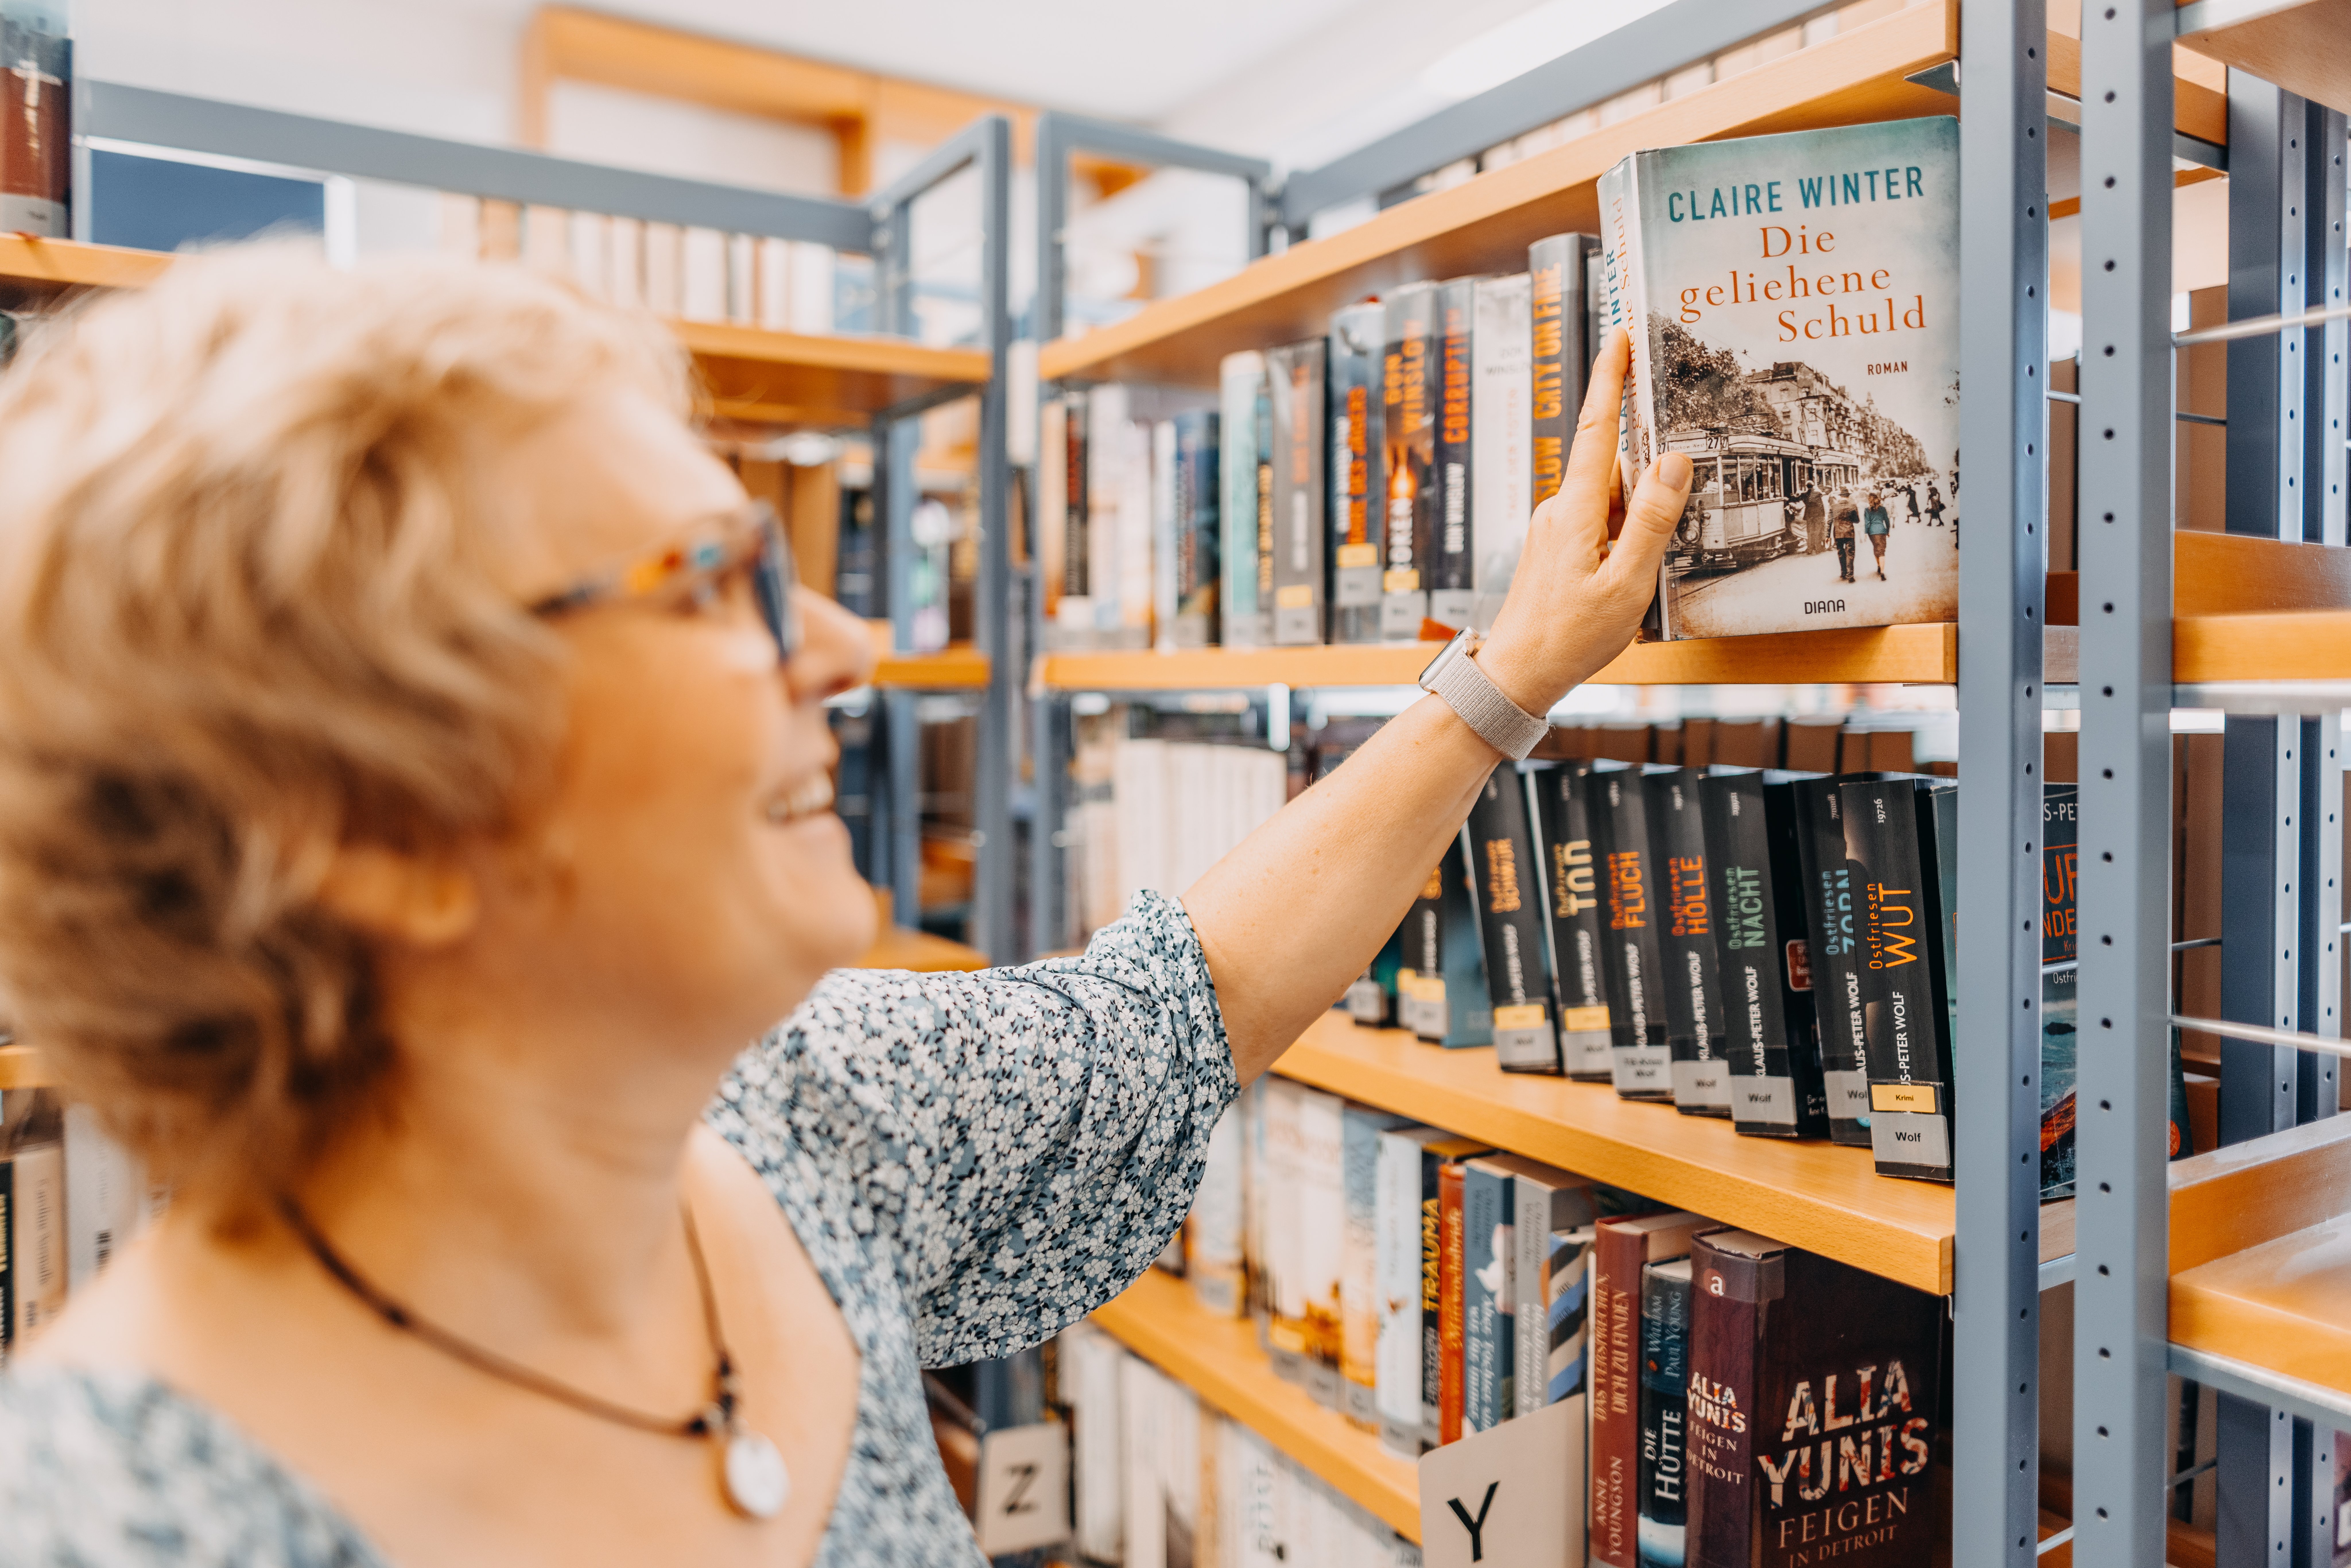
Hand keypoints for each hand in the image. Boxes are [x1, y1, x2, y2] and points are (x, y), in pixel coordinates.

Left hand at [1475, 327, 1691, 716]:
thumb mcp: (1626, 583)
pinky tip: (1631, 575)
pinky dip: (1626, 536)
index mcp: (1576, 509)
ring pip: (1613, 501)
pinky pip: (1603, 524)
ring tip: (1643, 570)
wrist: (1517, 674)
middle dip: (1649, 474)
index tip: (1619, 338)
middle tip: (1671, 504)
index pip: (1595, 428)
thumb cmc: (1570, 636)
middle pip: (1615, 468)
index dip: (1609, 380)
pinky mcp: (1559, 546)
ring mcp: (1557, 527)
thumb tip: (1673, 461)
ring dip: (1639, 520)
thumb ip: (1653, 520)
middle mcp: (1561, 509)